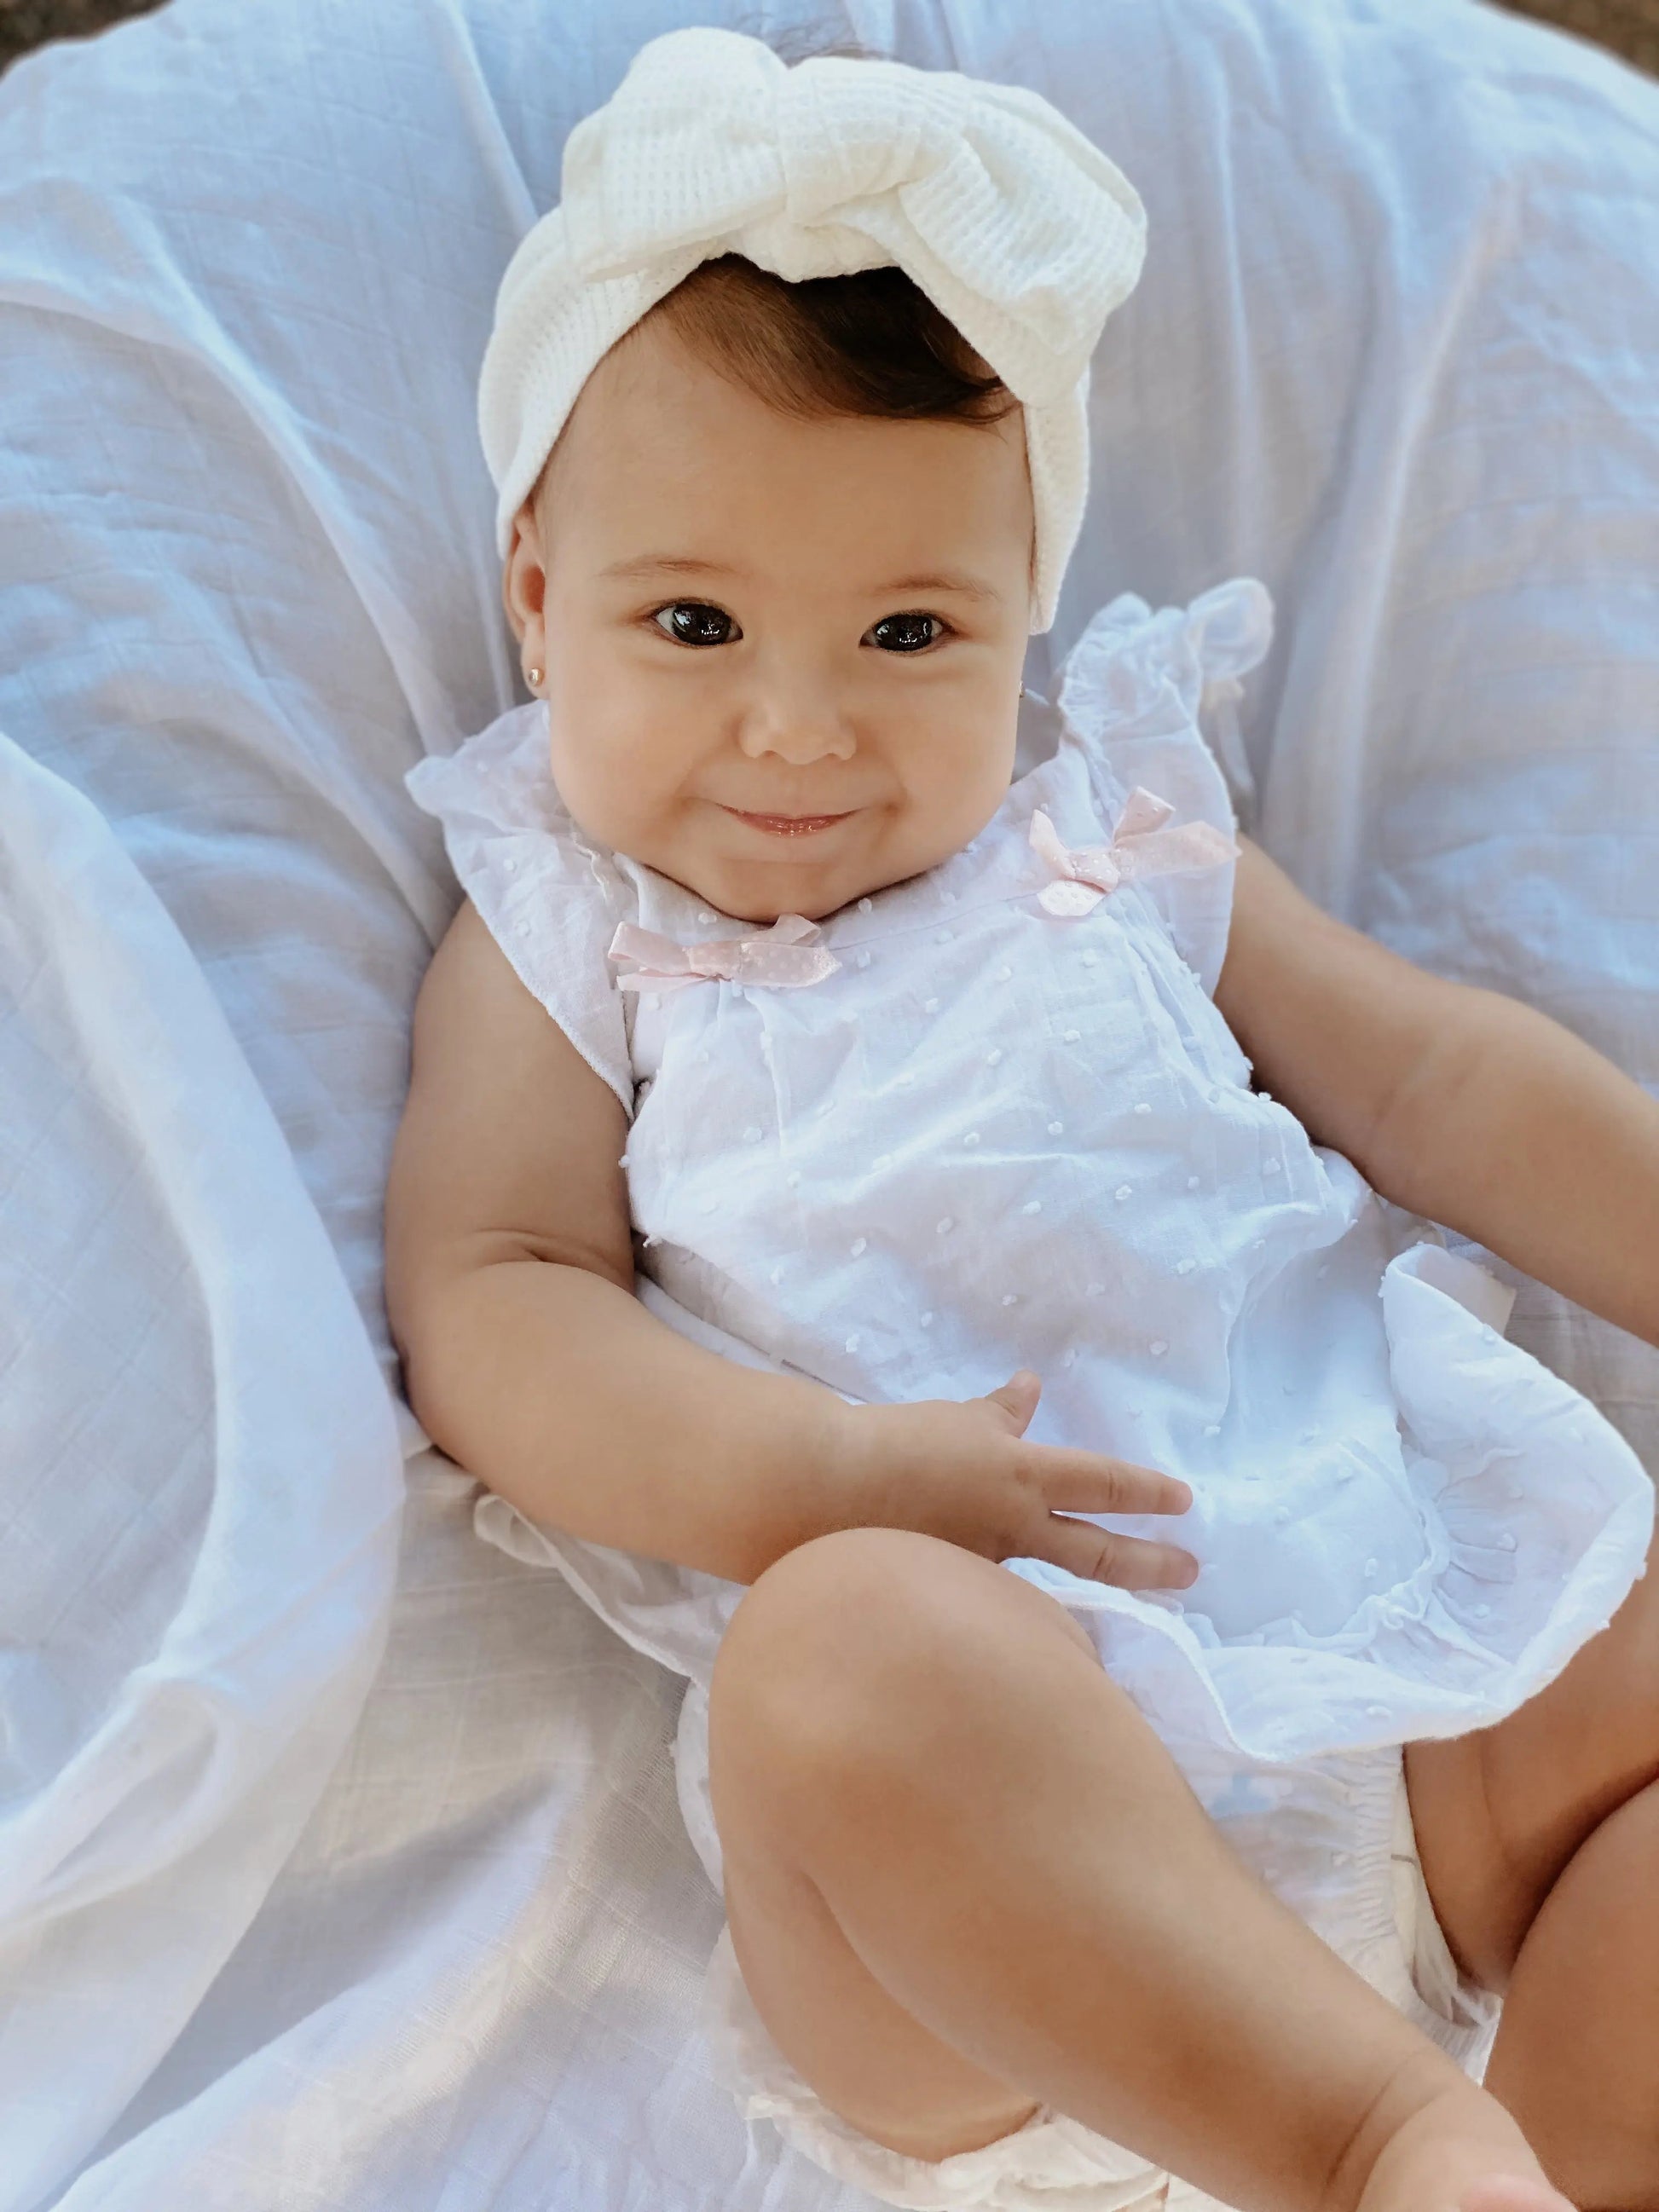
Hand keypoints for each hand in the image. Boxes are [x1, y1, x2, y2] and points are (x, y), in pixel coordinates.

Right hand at [832, 1370, 1197, 1590]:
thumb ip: (1001, 1413)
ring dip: (1080, 1593)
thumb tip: (1030, 1387)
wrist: (826, 1493)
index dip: (1147, 1491)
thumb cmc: (895, 1444)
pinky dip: (1007, 1600)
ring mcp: (985, 1568)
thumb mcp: (957, 1419)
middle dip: (1150, 1563)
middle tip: (1190, 1573)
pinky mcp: (951, 1591)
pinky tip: (1002, 1608)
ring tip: (1108, 1604)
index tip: (1186, 1501)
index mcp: (1020, 1475)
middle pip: (1097, 1552)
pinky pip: (994, 1594)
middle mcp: (1013, 1528)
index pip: (1102, 1482)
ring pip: (1047, 1583)